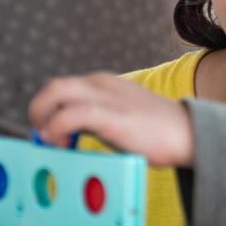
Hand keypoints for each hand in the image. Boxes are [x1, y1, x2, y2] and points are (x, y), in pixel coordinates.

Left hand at [29, 73, 193, 166]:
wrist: (187, 133)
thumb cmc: (156, 130)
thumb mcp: (119, 115)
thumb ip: (95, 118)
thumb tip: (65, 133)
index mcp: (103, 83)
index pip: (61, 88)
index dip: (48, 111)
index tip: (51, 135)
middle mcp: (102, 84)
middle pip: (53, 86)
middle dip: (39, 111)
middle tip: (44, 136)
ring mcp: (107, 97)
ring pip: (57, 92)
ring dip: (43, 117)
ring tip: (52, 140)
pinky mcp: (111, 115)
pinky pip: (72, 114)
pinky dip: (58, 127)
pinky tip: (64, 143)